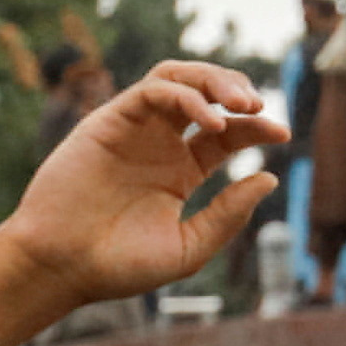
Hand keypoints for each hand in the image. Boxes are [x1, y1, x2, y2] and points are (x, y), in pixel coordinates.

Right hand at [0, 61, 288, 345]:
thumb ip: (228, 215)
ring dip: (214, 80)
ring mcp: (133, 129)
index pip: (227, 134)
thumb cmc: (118, 266)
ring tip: (243, 102)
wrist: (62, 267)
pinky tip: (211, 122)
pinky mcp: (108, 121)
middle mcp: (159, 143)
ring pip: (178, 79)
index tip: (284, 133)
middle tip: (261, 106)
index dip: (257, 127)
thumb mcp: (189, 246)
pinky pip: (152, 90)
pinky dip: (186, 96)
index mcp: (180, 170)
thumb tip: (269, 178)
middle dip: (237, 90)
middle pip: (205, 94)